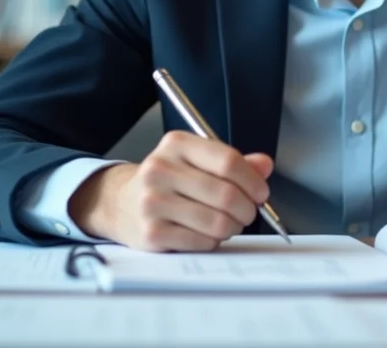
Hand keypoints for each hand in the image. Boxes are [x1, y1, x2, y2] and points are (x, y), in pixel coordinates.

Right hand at [68, 130, 272, 251]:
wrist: (122, 202)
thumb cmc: (168, 181)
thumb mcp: (197, 161)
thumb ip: (233, 162)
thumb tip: (264, 165)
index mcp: (176, 144)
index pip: (228, 161)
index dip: (253, 181)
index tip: (261, 193)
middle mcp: (160, 169)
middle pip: (226, 194)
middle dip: (247, 209)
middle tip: (247, 213)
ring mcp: (153, 202)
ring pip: (218, 222)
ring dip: (232, 227)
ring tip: (227, 223)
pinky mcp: (152, 232)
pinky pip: (202, 242)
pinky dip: (213, 241)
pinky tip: (205, 233)